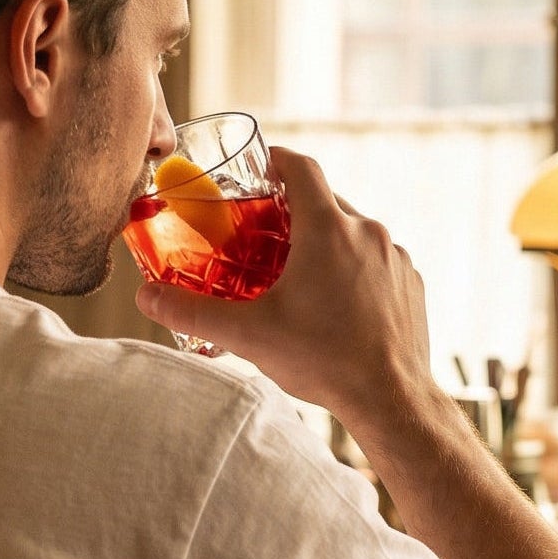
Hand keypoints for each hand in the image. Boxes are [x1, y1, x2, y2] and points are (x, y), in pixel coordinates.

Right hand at [134, 147, 437, 429]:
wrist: (391, 398)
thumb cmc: (324, 360)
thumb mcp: (248, 335)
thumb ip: (193, 313)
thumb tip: (147, 298)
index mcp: (328, 229)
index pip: (302, 168)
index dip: (278, 160)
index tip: (262, 167)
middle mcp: (367, 232)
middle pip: (326, 203)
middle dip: (295, 214)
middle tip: (265, 238)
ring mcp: (394, 257)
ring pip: (353, 235)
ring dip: (326, 246)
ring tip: (299, 279)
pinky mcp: (410, 284)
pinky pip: (376, 263)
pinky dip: (354, 272)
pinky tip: (335, 306)